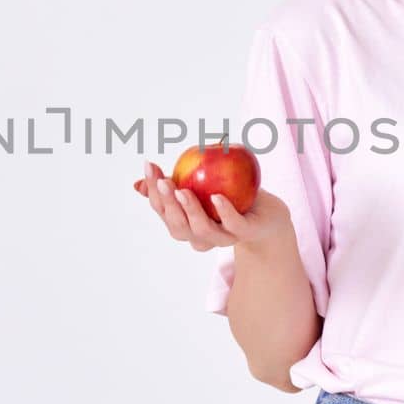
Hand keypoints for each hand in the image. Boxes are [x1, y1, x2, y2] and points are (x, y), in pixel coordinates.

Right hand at [137, 159, 289, 252]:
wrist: (266, 213)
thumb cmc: (228, 196)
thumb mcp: (198, 187)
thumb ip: (173, 185)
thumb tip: (137, 184)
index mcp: (185, 225)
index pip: (162, 211)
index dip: (153, 192)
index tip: (150, 166)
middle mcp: (200, 236)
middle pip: (177, 226)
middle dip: (167, 205)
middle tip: (164, 182)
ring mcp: (223, 238)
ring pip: (201, 232)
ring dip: (190, 211)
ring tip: (183, 190)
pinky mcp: (245, 233)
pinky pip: (233, 225)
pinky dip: (224, 213)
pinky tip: (217, 197)